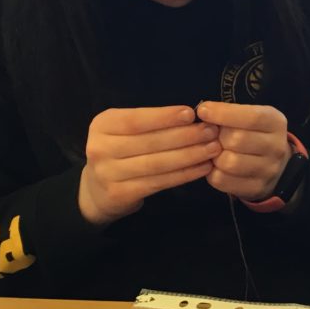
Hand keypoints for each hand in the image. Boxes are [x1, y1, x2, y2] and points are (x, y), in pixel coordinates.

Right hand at [78, 106, 218, 225]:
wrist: (96, 190)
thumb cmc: (120, 151)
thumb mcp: (124, 131)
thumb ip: (150, 123)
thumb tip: (191, 116)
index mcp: (102, 125)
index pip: (136, 120)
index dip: (164, 117)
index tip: (191, 114)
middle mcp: (100, 148)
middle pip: (149, 142)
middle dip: (185, 136)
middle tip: (212, 132)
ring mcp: (108, 173)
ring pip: (156, 163)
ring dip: (189, 155)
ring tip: (213, 149)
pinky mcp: (121, 194)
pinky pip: (159, 182)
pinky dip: (184, 175)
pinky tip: (203, 168)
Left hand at [196, 101, 292, 201]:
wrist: (273, 163)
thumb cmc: (253, 133)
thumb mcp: (250, 116)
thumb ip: (230, 113)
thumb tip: (204, 112)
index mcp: (276, 123)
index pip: (252, 117)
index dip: (224, 113)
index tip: (203, 111)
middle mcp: (276, 147)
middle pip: (237, 140)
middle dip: (217, 136)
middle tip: (212, 136)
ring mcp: (268, 170)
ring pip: (229, 162)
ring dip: (214, 156)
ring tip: (214, 151)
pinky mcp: (256, 188)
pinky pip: (222, 180)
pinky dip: (212, 172)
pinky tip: (215, 165)